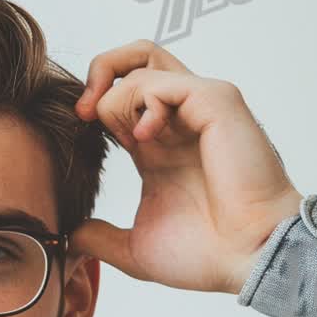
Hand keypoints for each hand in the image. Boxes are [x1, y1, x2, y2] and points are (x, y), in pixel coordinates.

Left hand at [69, 39, 304, 294]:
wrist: (247, 258)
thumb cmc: (207, 254)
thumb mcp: (134, 248)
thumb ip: (100, 239)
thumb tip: (69, 238)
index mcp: (159, 145)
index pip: (120, 96)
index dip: (91, 106)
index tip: (78, 134)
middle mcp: (179, 119)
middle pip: (134, 58)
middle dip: (97, 75)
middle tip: (84, 114)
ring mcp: (199, 107)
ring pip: (141, 63)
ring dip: (116, 99)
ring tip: (127, 140)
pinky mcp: (216, 102)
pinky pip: (161, 80)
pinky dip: (140, 103)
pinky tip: (144, 139)